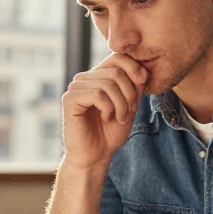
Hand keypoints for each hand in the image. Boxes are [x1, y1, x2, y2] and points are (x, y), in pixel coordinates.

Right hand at [61, 54, 147, 170]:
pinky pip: (97, 94)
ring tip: (119, 118)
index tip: (142, 84)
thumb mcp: (130, 105)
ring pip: (108, 83)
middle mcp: (85, 78)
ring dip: (121, 104)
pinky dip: (108, 108)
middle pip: (116, 71)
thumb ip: (134, 86)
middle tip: (129, 112)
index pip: (118, 57)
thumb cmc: (111, 133)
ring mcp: (76, 87)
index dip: (134, 68)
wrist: (96, 156)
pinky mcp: (69, 99)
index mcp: (98, 76)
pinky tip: (106, 118)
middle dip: (129, 93)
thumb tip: (142, 70)